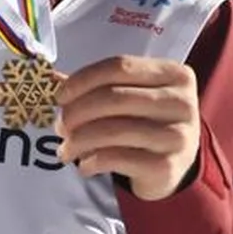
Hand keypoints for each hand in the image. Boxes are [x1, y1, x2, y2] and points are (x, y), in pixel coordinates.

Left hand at [56, 55, 200, 201]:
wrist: (175, 167)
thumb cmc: (146, 123)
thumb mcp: (133, 97)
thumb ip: (98, 86)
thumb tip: (50, 79)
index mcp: (174, 74)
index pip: (119, 66)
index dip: (82, 79)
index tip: (59, 96)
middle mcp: (182, 102)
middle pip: (113, 97)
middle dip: (76, 112)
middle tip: (59, 126)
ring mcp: (178, 136)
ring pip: (113, 130)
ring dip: (78, 141)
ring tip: (66, 150)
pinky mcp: (167, 166)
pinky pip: (117, 158)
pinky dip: (91, 162)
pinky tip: (85, 166)